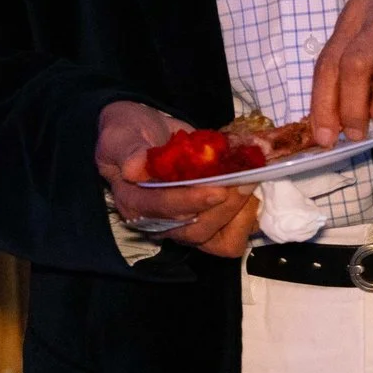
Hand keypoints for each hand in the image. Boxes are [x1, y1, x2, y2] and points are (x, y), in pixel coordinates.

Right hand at [95, 100, 258, 257]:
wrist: (143, 132)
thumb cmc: (129, 134)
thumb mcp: (120, 136)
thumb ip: (128, 151)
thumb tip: (134, 168)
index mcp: (135, 203)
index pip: (163, 210)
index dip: (190, 201)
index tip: (217, 189)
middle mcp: (161, 222)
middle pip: (196, 231)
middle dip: (224, 207)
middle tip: (243, 178)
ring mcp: (186, 224)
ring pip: (219, 239)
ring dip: (240, 213)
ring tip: (249, 182)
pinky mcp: (207, 220)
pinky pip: (233, 233)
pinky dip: (248, 215)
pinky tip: (252, 189)